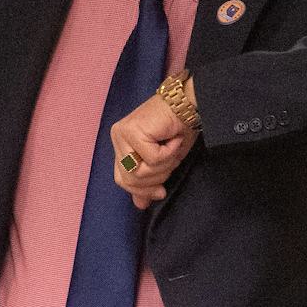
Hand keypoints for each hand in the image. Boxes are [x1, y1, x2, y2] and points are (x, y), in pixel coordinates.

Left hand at [111, 78, 195, 208]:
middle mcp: (117, 137)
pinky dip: (169, 153)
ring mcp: (122, 133)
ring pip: (141, 171)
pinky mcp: (133, 131)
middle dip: (156, 177)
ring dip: (165, 164)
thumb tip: (140, 204)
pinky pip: (152, 159)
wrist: (188, 102)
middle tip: (171, 162)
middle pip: (130, 178)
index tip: (160, 192)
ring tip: (173, 147)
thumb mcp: (163, 160)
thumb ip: (149, 180)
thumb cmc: (178, 127)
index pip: (122, 179)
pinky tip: (174, 138)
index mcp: (121, 144)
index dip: (142, 189)